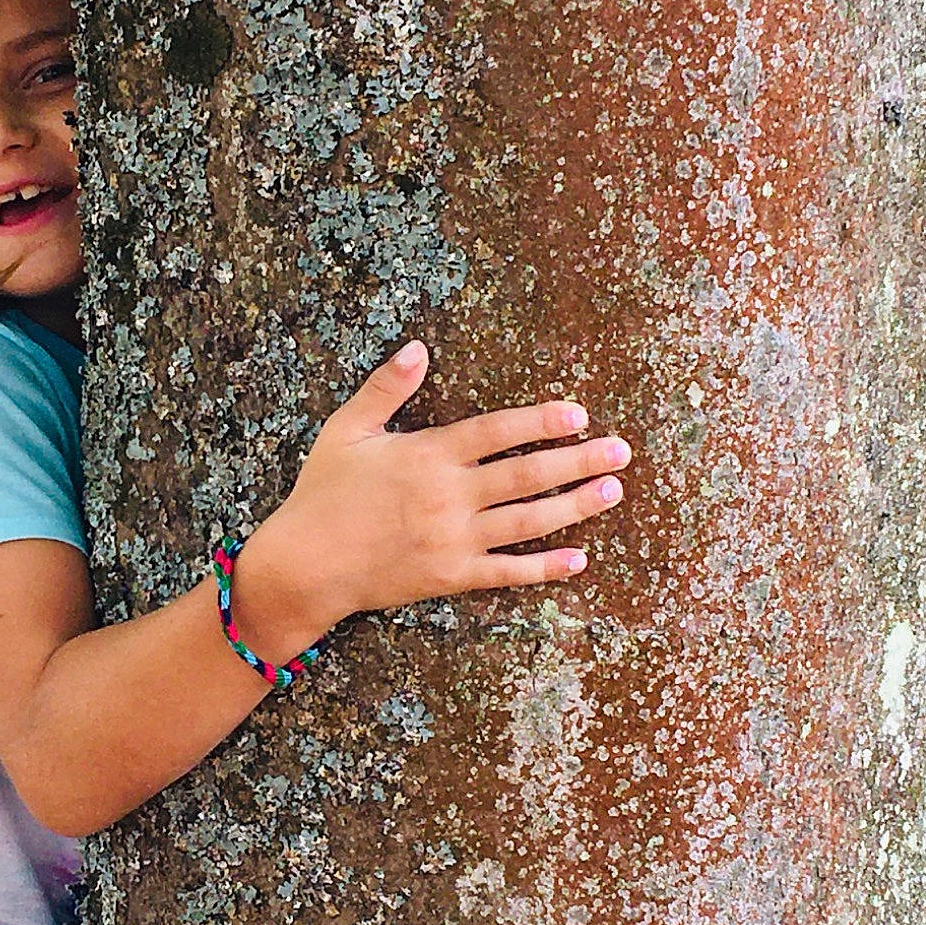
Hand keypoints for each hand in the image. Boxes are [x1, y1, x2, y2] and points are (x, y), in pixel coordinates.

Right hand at [270, 339, 630, 623]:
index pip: (498, 431)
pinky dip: (545, 566)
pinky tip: (579, 558)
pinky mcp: (451, 577)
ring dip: (575, 506)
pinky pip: (508, 571)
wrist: (305, 565)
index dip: (540, 421)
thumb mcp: (346, 430)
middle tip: (620, 451)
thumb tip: (419, 348)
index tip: (578, 414)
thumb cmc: (322, 494)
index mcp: (428, 454)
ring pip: (528, 520)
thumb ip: (385, 388)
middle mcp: (449, 495)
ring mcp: (454, 539)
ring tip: (612, 490)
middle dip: (578, 460)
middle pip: (527, 474)